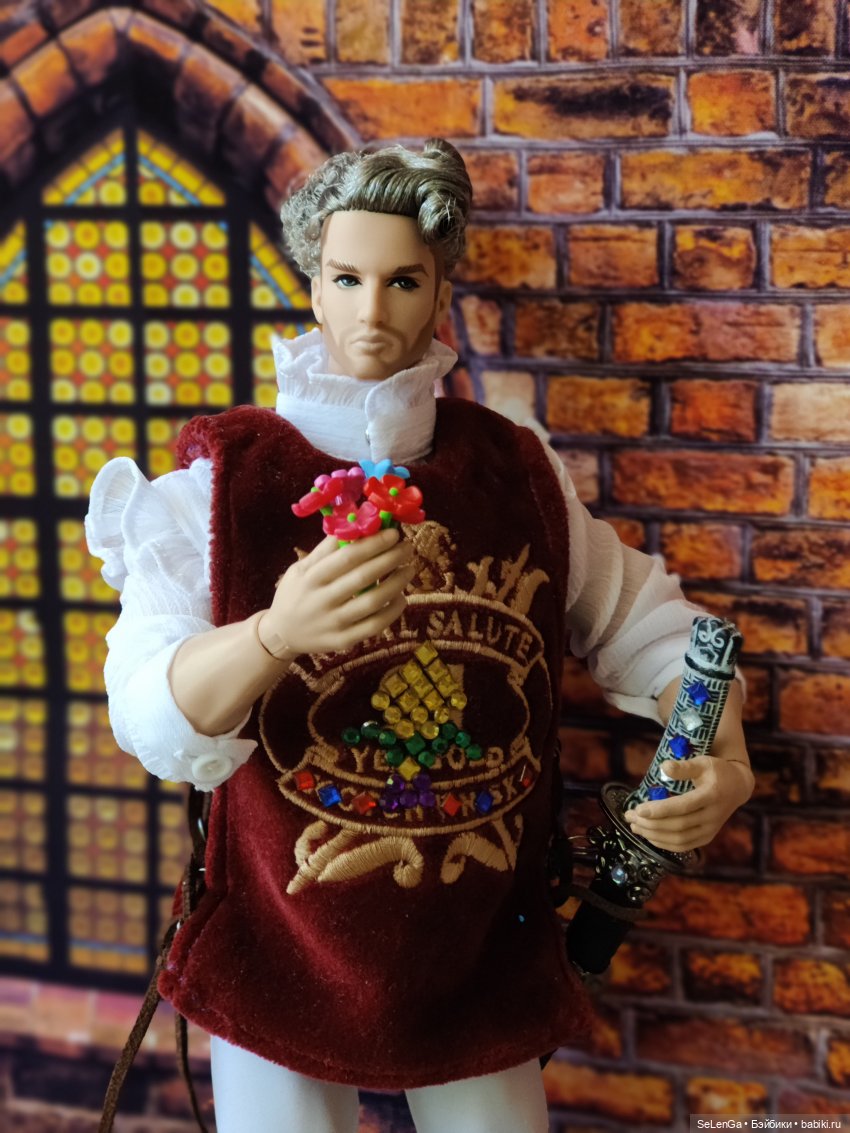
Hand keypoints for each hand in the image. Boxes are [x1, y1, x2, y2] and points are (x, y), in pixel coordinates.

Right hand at [258, 528, 414, 656]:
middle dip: (390, 558)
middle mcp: (322, 600)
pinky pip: (374, 625)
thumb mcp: (300, 568)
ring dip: (397, 583)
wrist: (282, 633)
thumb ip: (325, 550)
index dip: (373, 544)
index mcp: (311, 578)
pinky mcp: (343, 640)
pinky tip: (401, 598)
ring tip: (409, 569)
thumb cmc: (295, 593)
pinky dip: (392, 611)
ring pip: (373, 602)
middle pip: (363, 577)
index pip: (347, 557)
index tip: (393, 533)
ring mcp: (334, 623)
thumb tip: (354, 523)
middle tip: (407, 547)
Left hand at [623, 755, 754, 851]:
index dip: (659, 810)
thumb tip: (663, 767)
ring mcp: (711, 829)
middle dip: (650, 823)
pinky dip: (664, 843)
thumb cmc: (716, 772)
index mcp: (711, 795)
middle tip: (629, 816)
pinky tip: (649, 836)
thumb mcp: (703, 763)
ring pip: (679, 839)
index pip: (683, 806)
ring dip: (654, 835)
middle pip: (678, 826)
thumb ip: (684, 767)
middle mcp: (713, 816)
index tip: (638, 809)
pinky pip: (684, 846)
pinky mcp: (707, 837)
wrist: (737, 787)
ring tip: (634, 826)